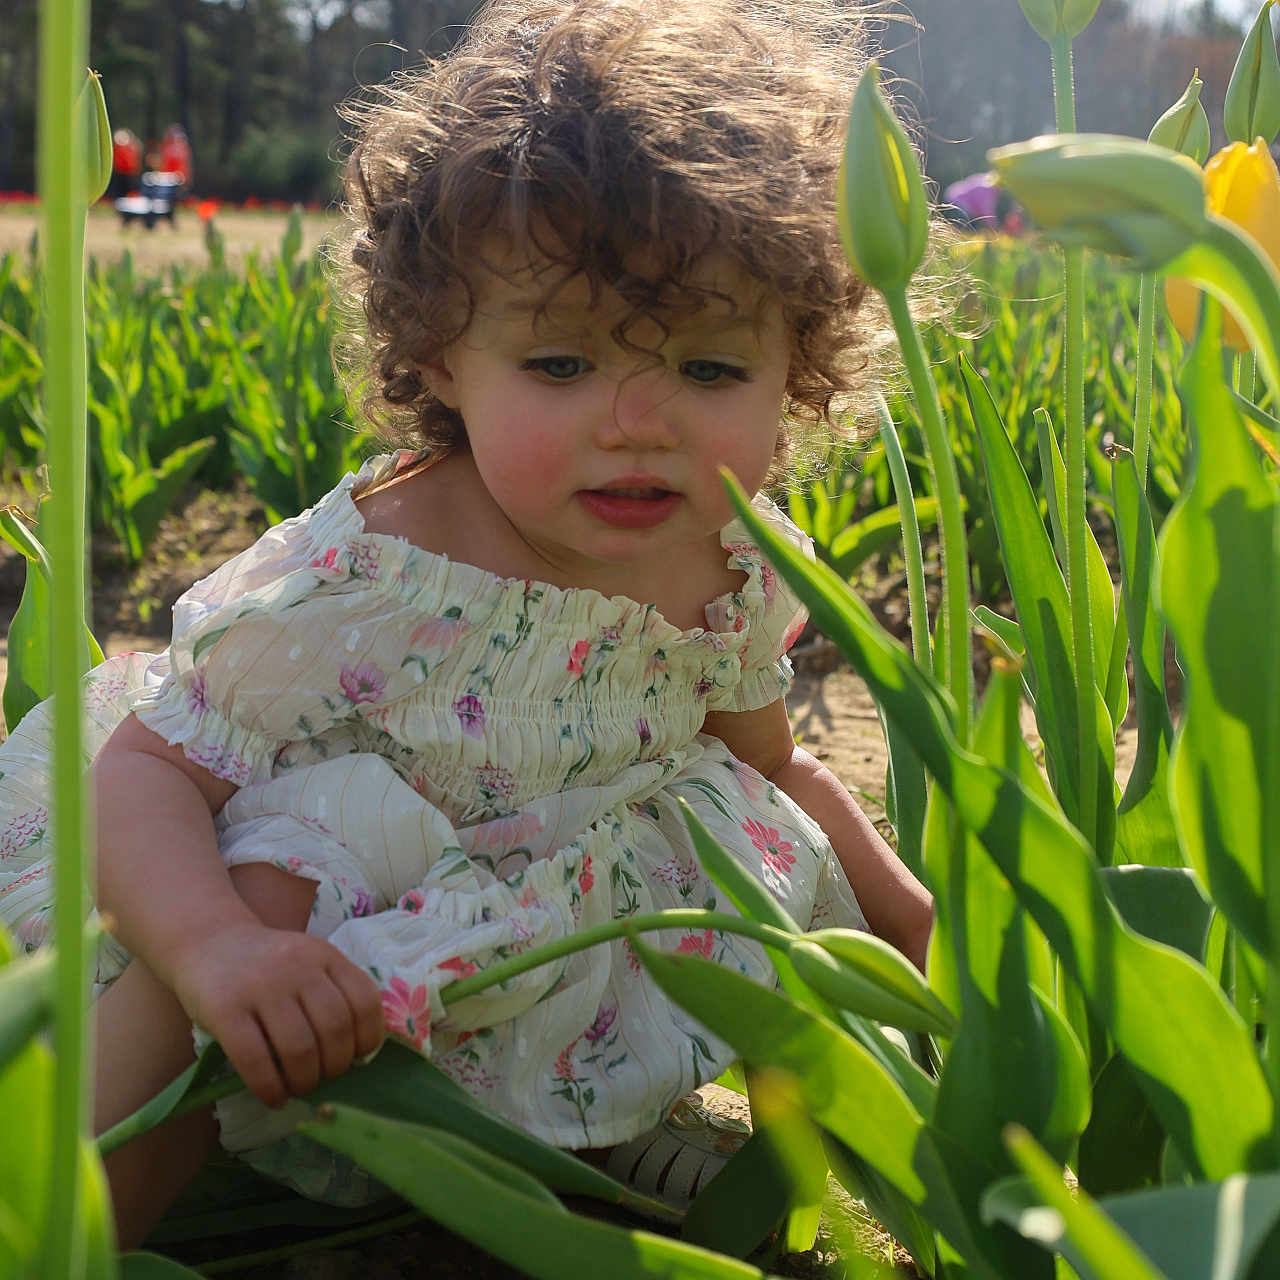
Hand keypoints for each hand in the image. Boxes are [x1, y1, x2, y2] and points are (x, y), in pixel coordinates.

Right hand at [163, 924, 383, 1107]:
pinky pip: (254, 1059)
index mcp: (325, 955)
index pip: (364, 1001)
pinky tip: (274, 1097)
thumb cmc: (267, 964)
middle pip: (335, 1029)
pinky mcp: (225, 1009)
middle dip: (336, 1065)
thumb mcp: (308, 962)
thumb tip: (356, 1054)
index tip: (357, 1056)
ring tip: (299, 1087)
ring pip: (299, 1049)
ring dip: (305, 1081)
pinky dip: (270, 1088)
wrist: (209, 940)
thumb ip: (332, 992)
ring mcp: (261, 986)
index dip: (368, 1038)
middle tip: (324, 1076)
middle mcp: (298, 967)